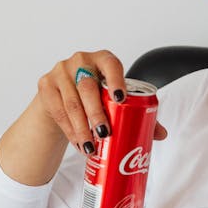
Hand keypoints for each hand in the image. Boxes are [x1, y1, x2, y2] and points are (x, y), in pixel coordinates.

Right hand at [37, 50, 168, 151]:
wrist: (61, 94)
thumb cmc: (94, 95)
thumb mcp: (113, 99)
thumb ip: (138, 112)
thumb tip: (161, 134)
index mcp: (103, 60)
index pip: (111, 64)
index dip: (116, 80)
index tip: (120, 99)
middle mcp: (80, 60)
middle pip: (88, 88)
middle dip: (97, 114)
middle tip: (105, 134)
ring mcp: (60, 71)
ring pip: (71, 103)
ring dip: (82, 128)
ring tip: (92, 147)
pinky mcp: (46, 85)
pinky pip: (58, 111)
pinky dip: (70, 131)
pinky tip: (79, 144)